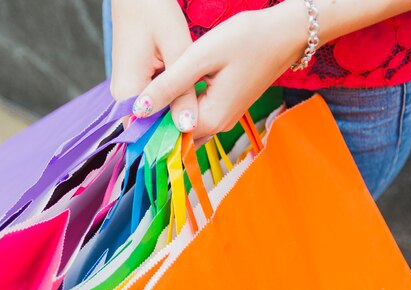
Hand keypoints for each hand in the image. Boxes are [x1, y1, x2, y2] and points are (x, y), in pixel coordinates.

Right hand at [110, 0, 197, 131]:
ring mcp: (128, 91)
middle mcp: (124, 97)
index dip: (173, 143)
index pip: (148, 134)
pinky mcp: (136, 83)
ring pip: (156, 116)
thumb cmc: (154, 11)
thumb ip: (181, 91)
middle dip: (178, 129)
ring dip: (178, 116)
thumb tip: (187, 127)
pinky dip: (174, 104)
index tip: (198, 145)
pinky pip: (157, 103)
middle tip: (209, 129)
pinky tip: (193, 101)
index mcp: (128, 92)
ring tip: (204, 116)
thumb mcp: (176, 49)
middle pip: (152, 127)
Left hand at [131, 1, 307, 139]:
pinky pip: (196, 116)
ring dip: (167, 116)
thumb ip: (170, 85)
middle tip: (132, 108)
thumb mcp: (200, 58)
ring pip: (185, 125)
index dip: (144, 127)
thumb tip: (139, 110)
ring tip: (148, 98)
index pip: (166, 136)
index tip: (124, 118)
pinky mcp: (227, 107)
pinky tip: (170, 92)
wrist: (286, 33)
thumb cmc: (246, 40)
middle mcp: (218, 126)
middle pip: (176, 135)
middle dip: (154, 124)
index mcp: (211, 120)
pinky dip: (180, 109)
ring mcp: (225, 118)